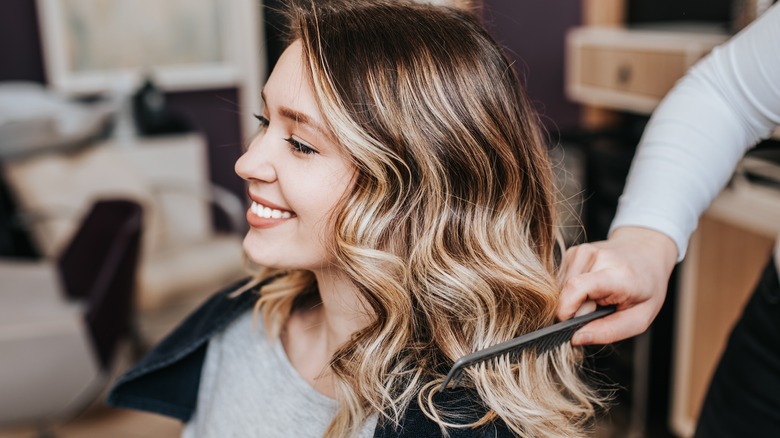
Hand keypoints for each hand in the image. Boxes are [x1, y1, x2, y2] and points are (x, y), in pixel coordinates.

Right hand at [557, 226, 677, 344]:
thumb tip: (576, 338)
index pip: (578, 287)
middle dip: (575, 310)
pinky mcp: (571, 251)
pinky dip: (570, 290)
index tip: (567, 325)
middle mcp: (596, 256)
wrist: (646, 251)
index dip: (566, 309)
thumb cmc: (646, 287)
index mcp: (618, 274)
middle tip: (596, 310)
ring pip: (559, 287)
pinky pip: (560, 280)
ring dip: (572, 300)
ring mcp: (581, 251)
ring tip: (595, 298)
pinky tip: (588, 288)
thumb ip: (609, 331)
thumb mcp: (639, 318)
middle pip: (567, 292)